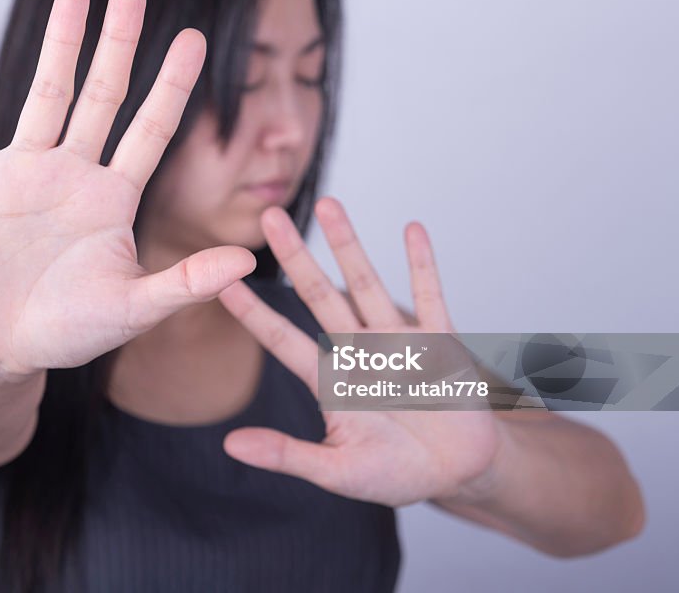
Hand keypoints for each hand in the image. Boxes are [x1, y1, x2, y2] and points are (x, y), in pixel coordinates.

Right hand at [0, 0, 254, 376]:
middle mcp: (73, 174)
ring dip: (59, 46)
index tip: (196, 38)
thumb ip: (186, 282)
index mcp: (114, 197)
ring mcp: (23, 173)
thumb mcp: (135, 308)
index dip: (172, 85)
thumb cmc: (71, 330)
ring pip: (45, 96)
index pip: (151, 129)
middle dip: (119, 44)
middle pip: (103, 96)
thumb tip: (246, 261)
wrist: (4, 348)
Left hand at [218, 197, 503, 506]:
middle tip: (269, 217)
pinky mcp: (439, 343)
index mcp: (329, 381)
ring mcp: (397, 342)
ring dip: (349, 246)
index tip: (219, 281)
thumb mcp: (337, 471)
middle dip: (295, 257)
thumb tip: (231, 446)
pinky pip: (430, 297)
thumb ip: (289, 455)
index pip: (281, 339)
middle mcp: (357, 351)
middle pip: (319, 296)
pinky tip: (412, 229)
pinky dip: (422, 265)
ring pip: (367, 285)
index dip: (252, 312)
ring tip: (330, 204)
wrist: (458, 473)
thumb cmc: (396, 474)